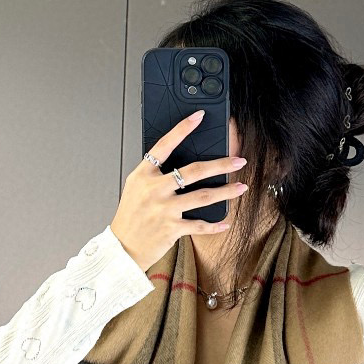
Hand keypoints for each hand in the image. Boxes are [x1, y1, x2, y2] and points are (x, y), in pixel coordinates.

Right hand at [110, 108, 248, 273]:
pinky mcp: (172, 228)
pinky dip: (215, 225)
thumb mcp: (135, 187)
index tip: (198, 117)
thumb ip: (153, 174)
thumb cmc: (130, 216)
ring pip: (203, 196)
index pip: (165, 145)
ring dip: (226, 191)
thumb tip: (179, 163)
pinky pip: (199, 224)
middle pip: (194, 171)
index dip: (182, 129)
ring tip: (241, 187)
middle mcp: (155, 189)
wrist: (122, 247)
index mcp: (144, 175)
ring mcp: (164, 209)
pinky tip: (225, 222)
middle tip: (238, 161)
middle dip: (221, 164)